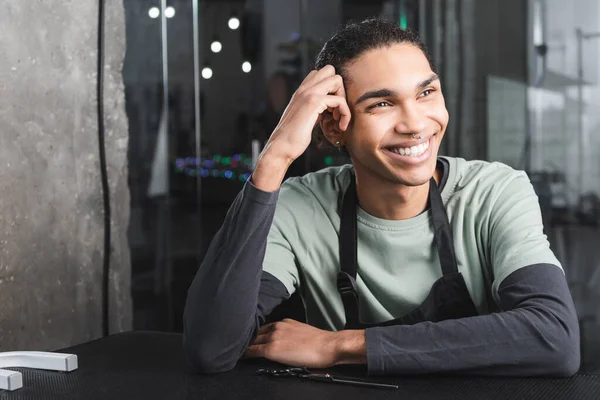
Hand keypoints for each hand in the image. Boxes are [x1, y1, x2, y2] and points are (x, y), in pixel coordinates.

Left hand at [243, 319, 365, 368]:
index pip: (263, 328)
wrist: (327, 346)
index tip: (249, 339)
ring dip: (245, 346)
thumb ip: (289, 334)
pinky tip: (240, 357)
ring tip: (235, 350)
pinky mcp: (272, 349)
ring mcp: (273, 337)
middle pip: (255, 333)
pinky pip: (253, 351)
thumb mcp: (301, 332)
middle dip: (248, 339)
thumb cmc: (320, 342)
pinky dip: (245, 354)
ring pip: (252, 341)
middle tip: (238, 345)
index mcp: (284, 323)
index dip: (255, 335)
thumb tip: (284, 342)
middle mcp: (277, 327)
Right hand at [263, 65, 350, 163]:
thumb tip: (328, 109)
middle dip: (339, 88)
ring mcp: (308, 94)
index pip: (320, 74)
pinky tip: (340, 126)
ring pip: (336, 79)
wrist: (281, 147)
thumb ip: (314, 109)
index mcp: (301, 92)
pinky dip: (345, 113)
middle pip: (329, 70)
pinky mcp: (313, 103)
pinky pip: (339, 100)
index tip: (331, 108)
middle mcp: (304, 89)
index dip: (331, 88)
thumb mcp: (305, 118)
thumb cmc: (292, 138)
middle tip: (336, 109)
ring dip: (343, 99)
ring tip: (337, 118)